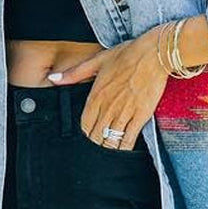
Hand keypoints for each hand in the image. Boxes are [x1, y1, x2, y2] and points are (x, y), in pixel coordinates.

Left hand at [47, 27, 168, 150]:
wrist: (154, 53)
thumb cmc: (128, 53)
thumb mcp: (97, 60)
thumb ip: (74, 73)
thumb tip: (53, 79)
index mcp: (96, 95)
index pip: (83, 124)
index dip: (83, 135)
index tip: (84, 140)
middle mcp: (108, 107)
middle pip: (95, 136)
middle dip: (94, 146)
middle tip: (94, 154)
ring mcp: (124, 113)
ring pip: (110, 140)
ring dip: (107, 150)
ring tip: (105, 155)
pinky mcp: (140, 116)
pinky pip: (129, 139)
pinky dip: (124, 148)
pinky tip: (122, 152)